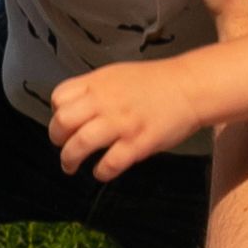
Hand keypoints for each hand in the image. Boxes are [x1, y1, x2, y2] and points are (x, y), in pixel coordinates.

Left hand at [48, 58, 213, 180]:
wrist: (190, 87)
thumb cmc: (155, 83)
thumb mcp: (117, 75)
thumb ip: (94, 90)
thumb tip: (73, 109)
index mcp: (99, 83)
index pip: (59, 97)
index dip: (56, 112)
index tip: (64, 123)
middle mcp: (106, 102)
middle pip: (63, 122)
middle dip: (56, 138)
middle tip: (63, 146)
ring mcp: (122, 123)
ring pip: (80, 144)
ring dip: (69, 159)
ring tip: (71, 166)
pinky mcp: (138, 143)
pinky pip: (110, 163)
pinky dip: (101, 172)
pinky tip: (102, 172)